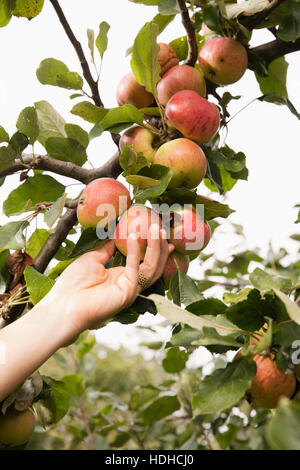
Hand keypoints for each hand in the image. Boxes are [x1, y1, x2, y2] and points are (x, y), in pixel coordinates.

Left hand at [42, 224, 173, 336]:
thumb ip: (106, 248)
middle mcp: (130, 284)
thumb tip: (115, 236)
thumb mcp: (92, 259)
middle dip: (159, 246)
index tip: (158, 231)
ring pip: (151, 267)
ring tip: (155, 228)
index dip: (154, 248)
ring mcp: (131, 289)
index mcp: (122, 277)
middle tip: (161, 227)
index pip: (144, 261)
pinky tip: (132, 236)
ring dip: (155, 247)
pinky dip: (135, 252)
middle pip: (153, 264)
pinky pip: (135, 269)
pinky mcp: (127, 292)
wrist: (63, 306)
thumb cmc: (73, 285)